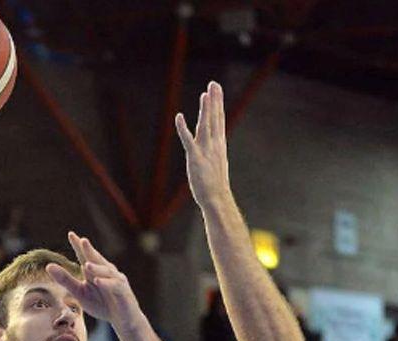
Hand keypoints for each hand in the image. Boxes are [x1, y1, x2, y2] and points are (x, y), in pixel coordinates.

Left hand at [47, 232, 141, 328]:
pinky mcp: (123, 291)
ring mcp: (116, 280)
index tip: (71, 234)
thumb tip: (48, 266)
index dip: (78, 246)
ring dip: (97, 268)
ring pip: (107, 271)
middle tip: (83, 241)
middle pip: (97, 259)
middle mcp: (106, 271)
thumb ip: (65, 280)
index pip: (85, 256)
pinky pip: (115, 285)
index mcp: (94, 271)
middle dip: (90, 251)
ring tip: (86, 265)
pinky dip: (107, 283)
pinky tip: (98, 281)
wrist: (122, 319)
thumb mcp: (80, 293)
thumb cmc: (102, 304)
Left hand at [175, 81, 230, 207]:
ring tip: (205, 94)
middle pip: (214, 119)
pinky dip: (183, 128)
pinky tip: (179, 116)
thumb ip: (213, 152)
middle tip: (214, 84)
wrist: (217, 199)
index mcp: (219, 145)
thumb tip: (212, 146)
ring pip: (205, 126)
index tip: (216, 90)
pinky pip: (188, 140)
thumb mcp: (216, 165)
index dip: (217, 104)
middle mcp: (214, 145)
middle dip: (214, 101)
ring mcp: (205, 151)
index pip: (219, 120)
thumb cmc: (215, 185)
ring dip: (205, 110)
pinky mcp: (195, 159)